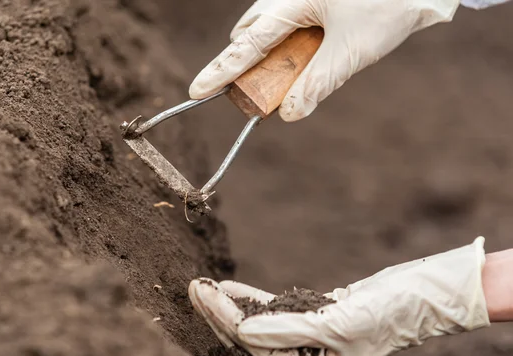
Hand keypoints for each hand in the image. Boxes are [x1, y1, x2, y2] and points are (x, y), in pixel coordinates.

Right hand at [189, 0, 459, 121]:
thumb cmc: (388, 5)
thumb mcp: (351, 52)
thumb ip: (317, 83)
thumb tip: (288, 114)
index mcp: (291, 2)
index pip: (247, 44)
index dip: (221, 71)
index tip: (197, 91)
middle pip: (251, 35)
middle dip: (247, 63)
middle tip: (259, 94)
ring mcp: (299, 1)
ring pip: (268, 32)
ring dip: (272, 58)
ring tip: (296, 74)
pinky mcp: (312, 6)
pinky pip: (288, 29)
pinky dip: (290, 50)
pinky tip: (308, 57)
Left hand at [189, 237, 489, 355]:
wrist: (423, 295)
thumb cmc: (389, 313)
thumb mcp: (337, 323)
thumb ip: (287, 328)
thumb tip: (242, 329)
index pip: (257, 348)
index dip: (227, 320)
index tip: (203, 294)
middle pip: (251, 340)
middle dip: (220, 315)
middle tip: (193, 288)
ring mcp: (309, 338)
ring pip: (260, 325)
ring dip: (232, 306)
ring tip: (204, 286)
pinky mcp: (313, 317)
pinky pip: (275, 311)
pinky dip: (254, 300)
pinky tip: (231, 288)